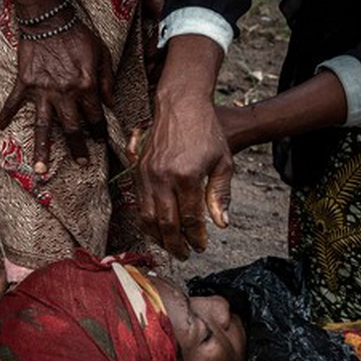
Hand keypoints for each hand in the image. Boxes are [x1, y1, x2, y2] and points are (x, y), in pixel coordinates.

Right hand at [0, 19, 112, 174]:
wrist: (50, 19)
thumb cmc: (78, 34)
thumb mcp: (102, 54)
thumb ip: (108, 80)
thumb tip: (110, 103)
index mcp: (86, 86)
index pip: (95, 116)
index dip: (99, 130)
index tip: (100, 142)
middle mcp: (65, 93)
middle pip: (72, 128)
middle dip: (78, 148)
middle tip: (82, 164)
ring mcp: (42, 90)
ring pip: (43, 126)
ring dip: (43, 149)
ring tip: (40, 170)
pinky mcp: (24, 83)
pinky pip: (13, 102)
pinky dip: (5, 113)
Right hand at [134, 91, 232, 259]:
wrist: (180, 106)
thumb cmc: (206, 132)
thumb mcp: (223, 163)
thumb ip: (220, 195)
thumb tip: (221, 224)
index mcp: (186, 177)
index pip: (190, 218)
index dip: (196, 237)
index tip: (202, 246)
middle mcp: (162, 178)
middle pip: (166, 223)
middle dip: (176, 244)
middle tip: (185, 255)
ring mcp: (146, 174)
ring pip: (147, 217)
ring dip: (158, 236)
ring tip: (169, 246)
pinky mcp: (137, 170)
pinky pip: (139, 203)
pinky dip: (146, 220)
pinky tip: (156, 228)